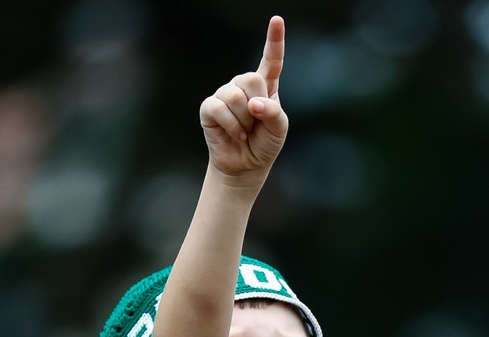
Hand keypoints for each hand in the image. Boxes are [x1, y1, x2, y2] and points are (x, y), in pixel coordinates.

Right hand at [199, 16, 288, 179]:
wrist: (246, 165)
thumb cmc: (264, 143)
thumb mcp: (279, 128)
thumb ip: (273, 112)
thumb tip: (253, 104)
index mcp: (265, 86)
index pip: (271, 60)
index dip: (274, 40)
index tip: (277, 20)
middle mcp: (243, 85)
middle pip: (251, 78)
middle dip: (257, 105)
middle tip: (256, 123)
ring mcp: (224, 94)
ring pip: (235, 96)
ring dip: (244, 120)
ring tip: (245, 131)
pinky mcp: (209, 107)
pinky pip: (219, 108)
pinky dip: (231, 125)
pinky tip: (235, 134)